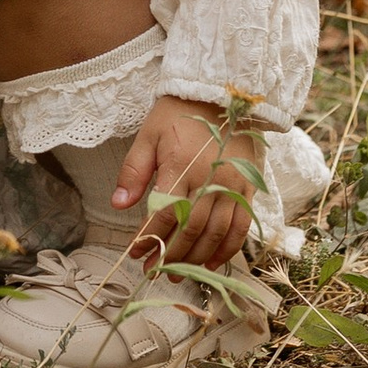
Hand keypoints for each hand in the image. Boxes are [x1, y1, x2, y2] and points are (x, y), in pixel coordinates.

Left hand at [111, 95, 259, 271]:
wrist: (219, 94)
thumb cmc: (177, 115)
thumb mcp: (148, 136)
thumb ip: (134, 172)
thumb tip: (119, 205)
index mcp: (180, 165)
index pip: (163, 212)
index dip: (147, 238)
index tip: (135, 253)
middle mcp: (209, 178)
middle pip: (190, 228)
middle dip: (170, 254)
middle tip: (155, 270)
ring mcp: (232, 185)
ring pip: (216, 232)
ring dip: (196, 257)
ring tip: (178, 273)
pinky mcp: (248, 188)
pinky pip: (241, 226)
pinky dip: (228, 248)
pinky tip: (212, 262)